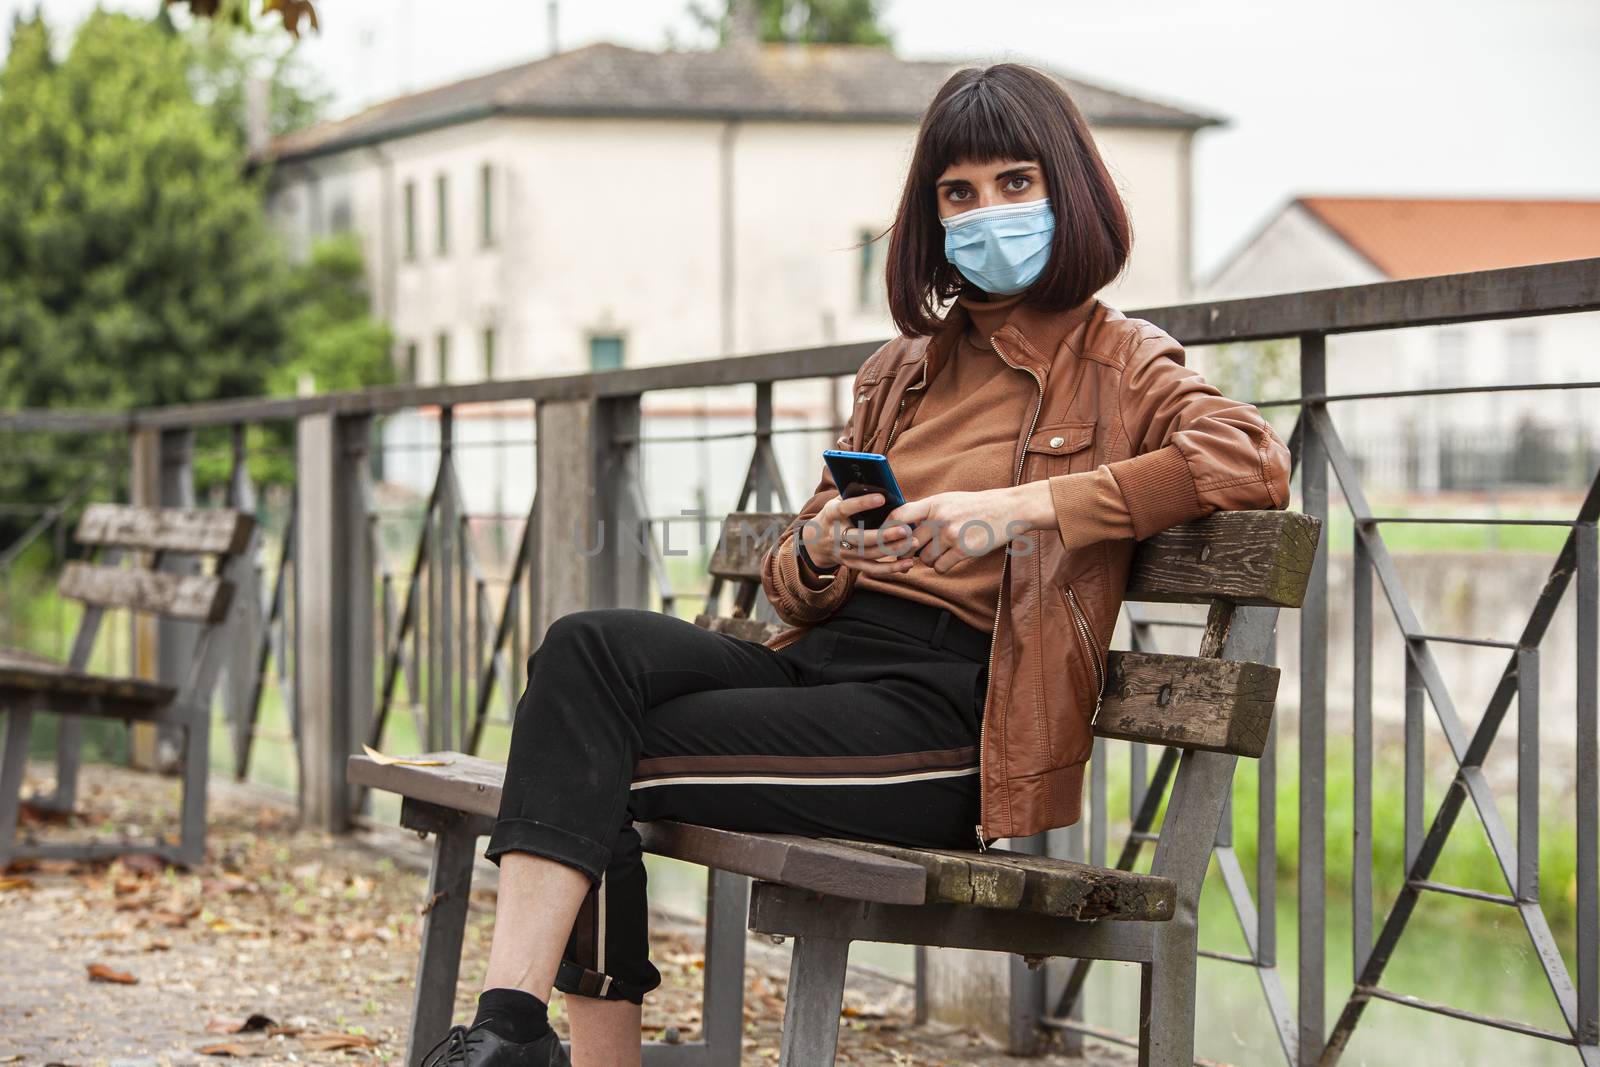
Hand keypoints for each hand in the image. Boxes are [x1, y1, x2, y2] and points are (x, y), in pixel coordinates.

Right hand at [796, 493, 919, 578]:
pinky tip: (908, 563)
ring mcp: (844, 552)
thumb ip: (853, 494)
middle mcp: (837, 535)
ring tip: (913, 542)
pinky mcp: (852, 565)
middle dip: (884, 535)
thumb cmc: (834, 516)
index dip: (862, 503)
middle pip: (861, 538)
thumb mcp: (836, 502)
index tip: (882, 497)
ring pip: (870, 554)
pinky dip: (891, 568)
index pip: (846, 508)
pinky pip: (873, 569)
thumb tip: (878, 483)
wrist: (815, 543)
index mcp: (832, 515)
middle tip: (905, 529)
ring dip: (893, 550)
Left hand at [882, 483, 1053, 573]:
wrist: (1007, 509)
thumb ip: (925, 511)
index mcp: (933, 502)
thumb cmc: (975, 506)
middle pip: (909, 543)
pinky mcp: (963, 549)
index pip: (899, 516)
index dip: (886, 530)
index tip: (884, 540)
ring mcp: (951, 534)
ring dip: (929, 560)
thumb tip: (900, 528)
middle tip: (913, 554)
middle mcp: (939, 517)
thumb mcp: (948, 500)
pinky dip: (942, 567)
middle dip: (908, 552)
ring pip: (924, 558)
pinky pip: (939, 567)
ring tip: (942, 552)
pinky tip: (951, 559)